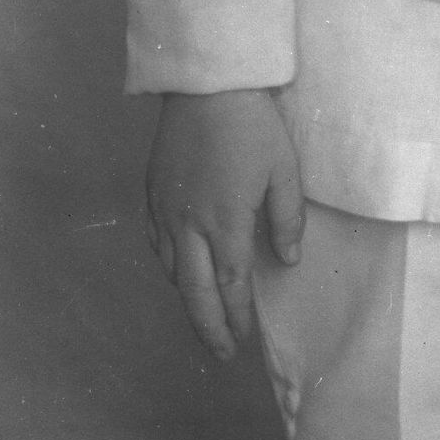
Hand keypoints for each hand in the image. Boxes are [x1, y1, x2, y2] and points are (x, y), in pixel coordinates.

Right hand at [144, 89, 305, 360]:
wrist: (206, 87)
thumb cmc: (252, 126)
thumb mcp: (284, 171)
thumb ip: (286, 220)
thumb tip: (288, 260)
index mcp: (225, 223)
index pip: (232, 285)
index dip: (238, 316)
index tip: (245, 341)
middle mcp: (188, 225)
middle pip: (194, 291)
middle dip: (209, 326)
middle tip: (222, 353)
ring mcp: (164, 210)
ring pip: (170, 270)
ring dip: (189, 298)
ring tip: (206, 315)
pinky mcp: (151, 194)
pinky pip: (156, 244)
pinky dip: (169, 267)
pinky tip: (180, 271)